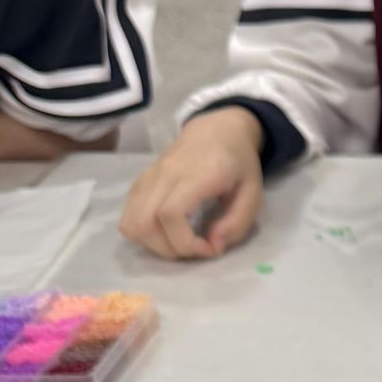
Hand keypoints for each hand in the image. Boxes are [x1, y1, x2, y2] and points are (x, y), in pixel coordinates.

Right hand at [120, 107, 264, 259]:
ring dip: (154, 245)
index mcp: (195, 175)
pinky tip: (168, 233)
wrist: (216, 132)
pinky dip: (144, 234)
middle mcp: (164, 175)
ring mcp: (147, 178)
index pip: (170, 213)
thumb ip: (237, 223)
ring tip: (181, 242)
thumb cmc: (238, 165)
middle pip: (145, 222)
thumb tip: (213, 247)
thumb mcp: (252, 194)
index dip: (186, 242)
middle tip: (196, 249)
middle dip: (170, 249)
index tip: (210, 249)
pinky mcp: (139, 184)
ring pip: (131, 223)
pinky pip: (129, 217)